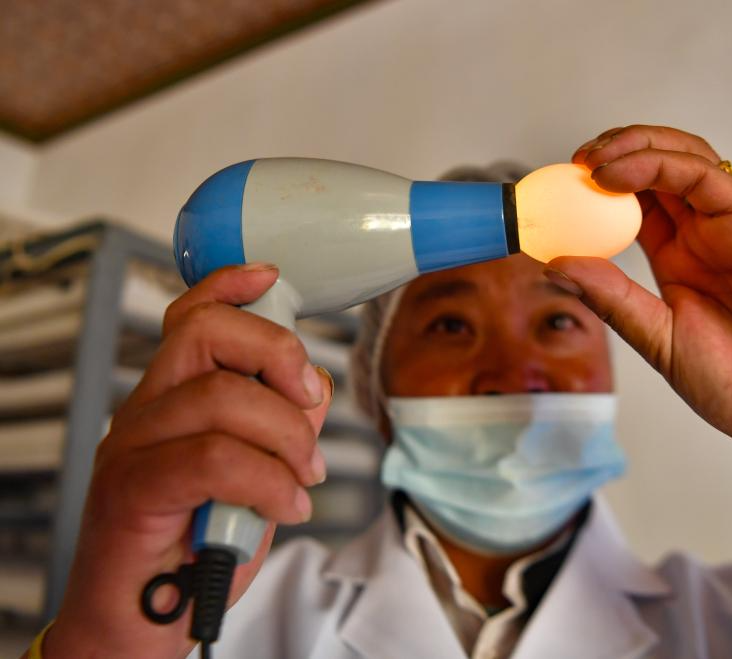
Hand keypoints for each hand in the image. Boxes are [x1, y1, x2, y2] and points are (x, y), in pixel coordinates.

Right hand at [43, 264, 332, 658]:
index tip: (273, 278)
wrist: (141, 621)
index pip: (192, 319)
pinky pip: (213, 459)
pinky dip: (267, 481)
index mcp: (174, 399)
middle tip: (309, 405)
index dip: (231, 288)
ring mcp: (132, 448)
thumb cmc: (200, 546)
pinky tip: (286, 506)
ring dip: (286, 437)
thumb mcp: (257, 475)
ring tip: (304, 477)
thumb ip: (281, 425)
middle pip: (207, 336)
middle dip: (278, 356)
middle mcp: (147, 412)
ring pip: (219, 398)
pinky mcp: (132, 491)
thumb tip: (314, 388)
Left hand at [548, 125, 731, 539]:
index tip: (554, 196)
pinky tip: (615, 175)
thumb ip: (612, 298)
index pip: (633, 206)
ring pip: (679, 159)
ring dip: (631, 147)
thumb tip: (557, 262)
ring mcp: (731, 224)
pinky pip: (701, 173)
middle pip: (655, 171)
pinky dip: (655, 164)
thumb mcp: (659, 340)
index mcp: (681, 263)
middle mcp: (706, 236)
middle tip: (571, 165)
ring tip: (590, 160)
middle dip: (610, 155)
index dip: (594, 192)